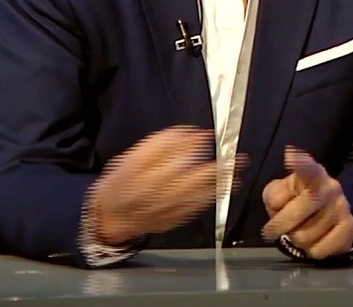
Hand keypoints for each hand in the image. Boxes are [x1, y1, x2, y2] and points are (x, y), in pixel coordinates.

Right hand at [86, 126, 245, 245]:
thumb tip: (189, 134)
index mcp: (146, 174)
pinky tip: (223, 189)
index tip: (210, 135)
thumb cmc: (121, 181)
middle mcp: (160, 192)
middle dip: (219, 168)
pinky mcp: (175, 218)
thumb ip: (159, 146)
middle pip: (195, 177)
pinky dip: (212, 197)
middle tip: (239, 159)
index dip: (195, 145)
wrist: (112, 216)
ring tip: (237, 172)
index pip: (175, 156)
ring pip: (200, 194)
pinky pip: (198, 206)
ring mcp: (169, 208)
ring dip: (221, 183)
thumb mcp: (131, 158)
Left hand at [261, 146, 352, 259]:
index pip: (308, 169)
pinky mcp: (349, 229)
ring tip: (298, 232)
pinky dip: (310, 250)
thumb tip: (277, 203)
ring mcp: (342, 208)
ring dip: (295, 239)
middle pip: (296, 213)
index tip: (290, 155)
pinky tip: (313, 241)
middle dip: (278, 226)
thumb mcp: (281, 192)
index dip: (300, 163)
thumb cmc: (297, 200)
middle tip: (270, 231)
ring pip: (304, 236)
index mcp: (312, 174)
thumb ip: (274, 195)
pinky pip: (319, 250)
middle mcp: (330, 188)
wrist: (332, 216)